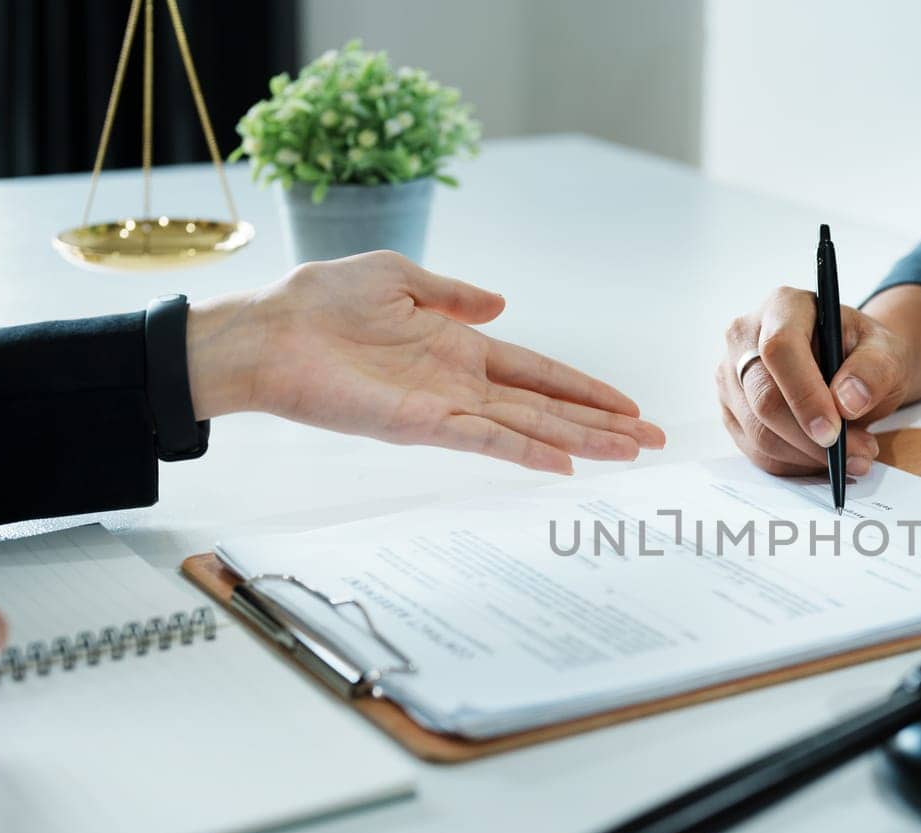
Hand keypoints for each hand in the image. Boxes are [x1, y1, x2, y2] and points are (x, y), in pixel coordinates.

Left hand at [186, 251, 664, 474]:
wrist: (268, 331)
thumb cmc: (320, 302)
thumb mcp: (399, 278)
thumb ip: (454, 294)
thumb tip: (501, 303)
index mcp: (460, 348)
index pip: (540, 372)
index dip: (586, 388)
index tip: (628, 405)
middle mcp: (462, 385)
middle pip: (548, 407)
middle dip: (602, 424)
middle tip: (652, 441)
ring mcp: (446, 409)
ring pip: (530, 429)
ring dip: (581, 443)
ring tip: (629, 456)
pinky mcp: (422, 426)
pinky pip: (486, 442)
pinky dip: (525, 454)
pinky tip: (564, 467)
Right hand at [716, 284, 920, 475]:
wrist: (850, 365)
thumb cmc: (865, 352)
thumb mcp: (887, 351)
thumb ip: (874, 370)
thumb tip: (847, 402)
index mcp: (783, 307)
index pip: (779, 351)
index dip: (805, 395)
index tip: (834, 431)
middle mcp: (745, 338)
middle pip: (764, 400)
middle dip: (811, 439)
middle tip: (858, 455)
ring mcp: (731, 377)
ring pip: (759, 434)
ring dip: (808, 457)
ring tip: (853, 455)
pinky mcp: (732, 412)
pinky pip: (757, 452)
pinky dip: (795, 464)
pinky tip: (824, 457)